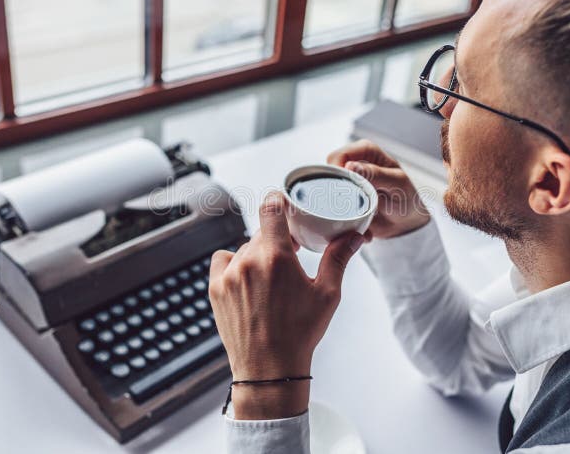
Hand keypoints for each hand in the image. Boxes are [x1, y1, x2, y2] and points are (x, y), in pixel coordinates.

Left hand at [209, 192, 363, 418]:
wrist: (268, 369)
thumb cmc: (300, 333)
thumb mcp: (327, 294)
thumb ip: (338, 258)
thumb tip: (354, 237)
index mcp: (276, 258)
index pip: (271, 208)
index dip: (278, 201)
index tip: (285, 206)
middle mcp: (248, 262)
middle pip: (262, 232)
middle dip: (277, 239)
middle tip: (290, 256)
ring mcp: (228, 275)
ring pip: (244, 248)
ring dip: (258, 254)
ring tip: (272, 279)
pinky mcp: (215, 289)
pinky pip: (223, 261)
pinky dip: (235, 264)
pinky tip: (248, 279)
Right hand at [327, 139, 429, 238]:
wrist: (406, 222)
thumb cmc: (406, 197)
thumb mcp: (396, 184)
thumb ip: (375, 174)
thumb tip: (350, 166)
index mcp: (366, 151)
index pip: (338, 156)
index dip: (336, 172)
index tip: (344, 191)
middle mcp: (353, 163)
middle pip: (327, 172)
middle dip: (335, 191)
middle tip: (350, 207)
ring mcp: (346, 182)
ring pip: (326, 190)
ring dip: (337, 207)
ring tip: (355, 216)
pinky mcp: (342, 199)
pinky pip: (330, 206)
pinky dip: (339, 217)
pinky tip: (354, 223)